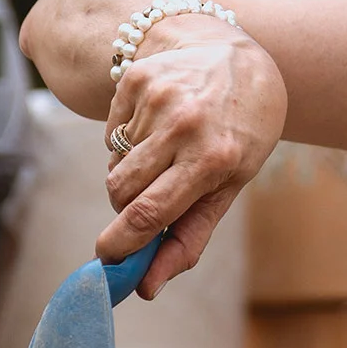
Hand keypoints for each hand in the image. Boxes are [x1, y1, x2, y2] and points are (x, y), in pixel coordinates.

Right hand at [98, 14, 286, 297]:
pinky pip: (112, 135)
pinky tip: (157, 127)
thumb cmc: (238, 137)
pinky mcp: (137, 79)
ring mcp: (158, 97)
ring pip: (114, 166)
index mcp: (212, 159)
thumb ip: (187, 241)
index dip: (120, 242)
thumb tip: (146, 287)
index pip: (149, 212)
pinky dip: (127, 143)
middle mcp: (184, 125)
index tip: (104, 260)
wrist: (242, 60)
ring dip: (129, 174)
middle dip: (126, 208)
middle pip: (121, 191)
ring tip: (163, 156)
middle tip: (151, 197)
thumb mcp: (227, 190)